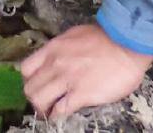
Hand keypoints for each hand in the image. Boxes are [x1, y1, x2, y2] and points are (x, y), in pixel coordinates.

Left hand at [20, 25, 152, 118]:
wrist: (127, 44)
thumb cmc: (106, 38)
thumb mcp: (75, 36)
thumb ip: (62, 49)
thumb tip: (57, 58)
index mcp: (53, 49)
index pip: (26, 69)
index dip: (29, 80)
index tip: (38, 85)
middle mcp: (55, 64)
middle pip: (29, 88)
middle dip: (34, 98)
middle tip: (44, 102)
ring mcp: (67, 80)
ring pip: (39, 100)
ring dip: (43, 109)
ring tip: (51, 112)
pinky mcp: (81, 94)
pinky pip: (60, 110)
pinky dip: (58, 115)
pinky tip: (63, 115)